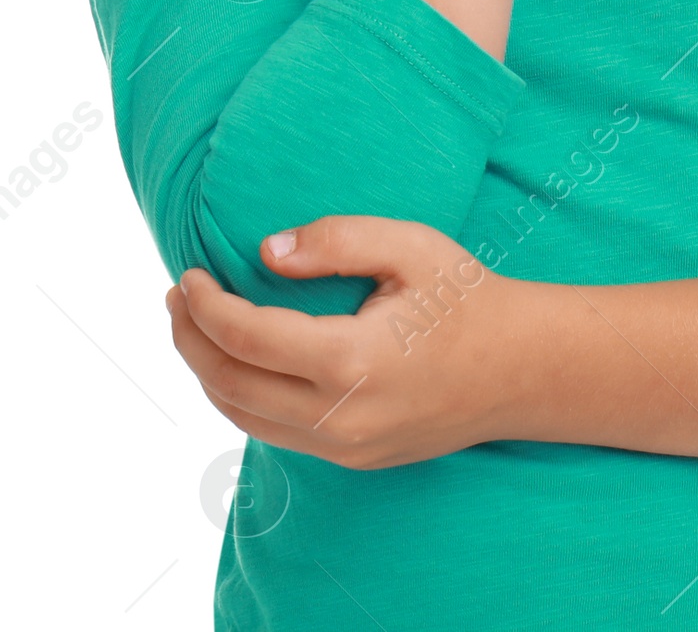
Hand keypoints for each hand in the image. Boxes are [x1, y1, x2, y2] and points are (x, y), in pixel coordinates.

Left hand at [164, 216, 533, 470]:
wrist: (522, 368)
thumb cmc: (465, 298)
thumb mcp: (410, 246)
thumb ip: (336, 239)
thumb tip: (266, 253)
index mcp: (351, 361)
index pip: (245, 336)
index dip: (204, 305)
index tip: (187, 274)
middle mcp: (340, 417)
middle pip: (230, 384)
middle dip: (189, 340)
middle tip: (176, 298)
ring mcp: (346, 447)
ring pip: (244, 418)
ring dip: (208, 372)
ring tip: (194, 326)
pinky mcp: (354, 459)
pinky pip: (275, 432)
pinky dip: (242, 396)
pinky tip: (240, 360)